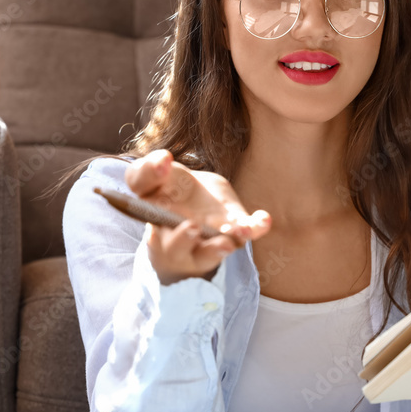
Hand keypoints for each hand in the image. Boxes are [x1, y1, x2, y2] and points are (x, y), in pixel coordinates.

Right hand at [124, 149, 271, 285]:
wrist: (191, 199)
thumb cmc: (165, 190)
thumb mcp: (150, 180)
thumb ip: (146, 172)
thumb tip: (163, 161)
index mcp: (156, 227)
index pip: (154, 231)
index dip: (160, 222)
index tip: (166, 179)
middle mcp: (180, 241)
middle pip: (178, 249)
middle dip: (184, 240)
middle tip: (192, 227)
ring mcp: (209, 239)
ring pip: (212, 251)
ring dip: (221, 245)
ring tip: (236, 232)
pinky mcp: (233, 232)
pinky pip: (244, 235)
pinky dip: (255, 228)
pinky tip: (264, 219)